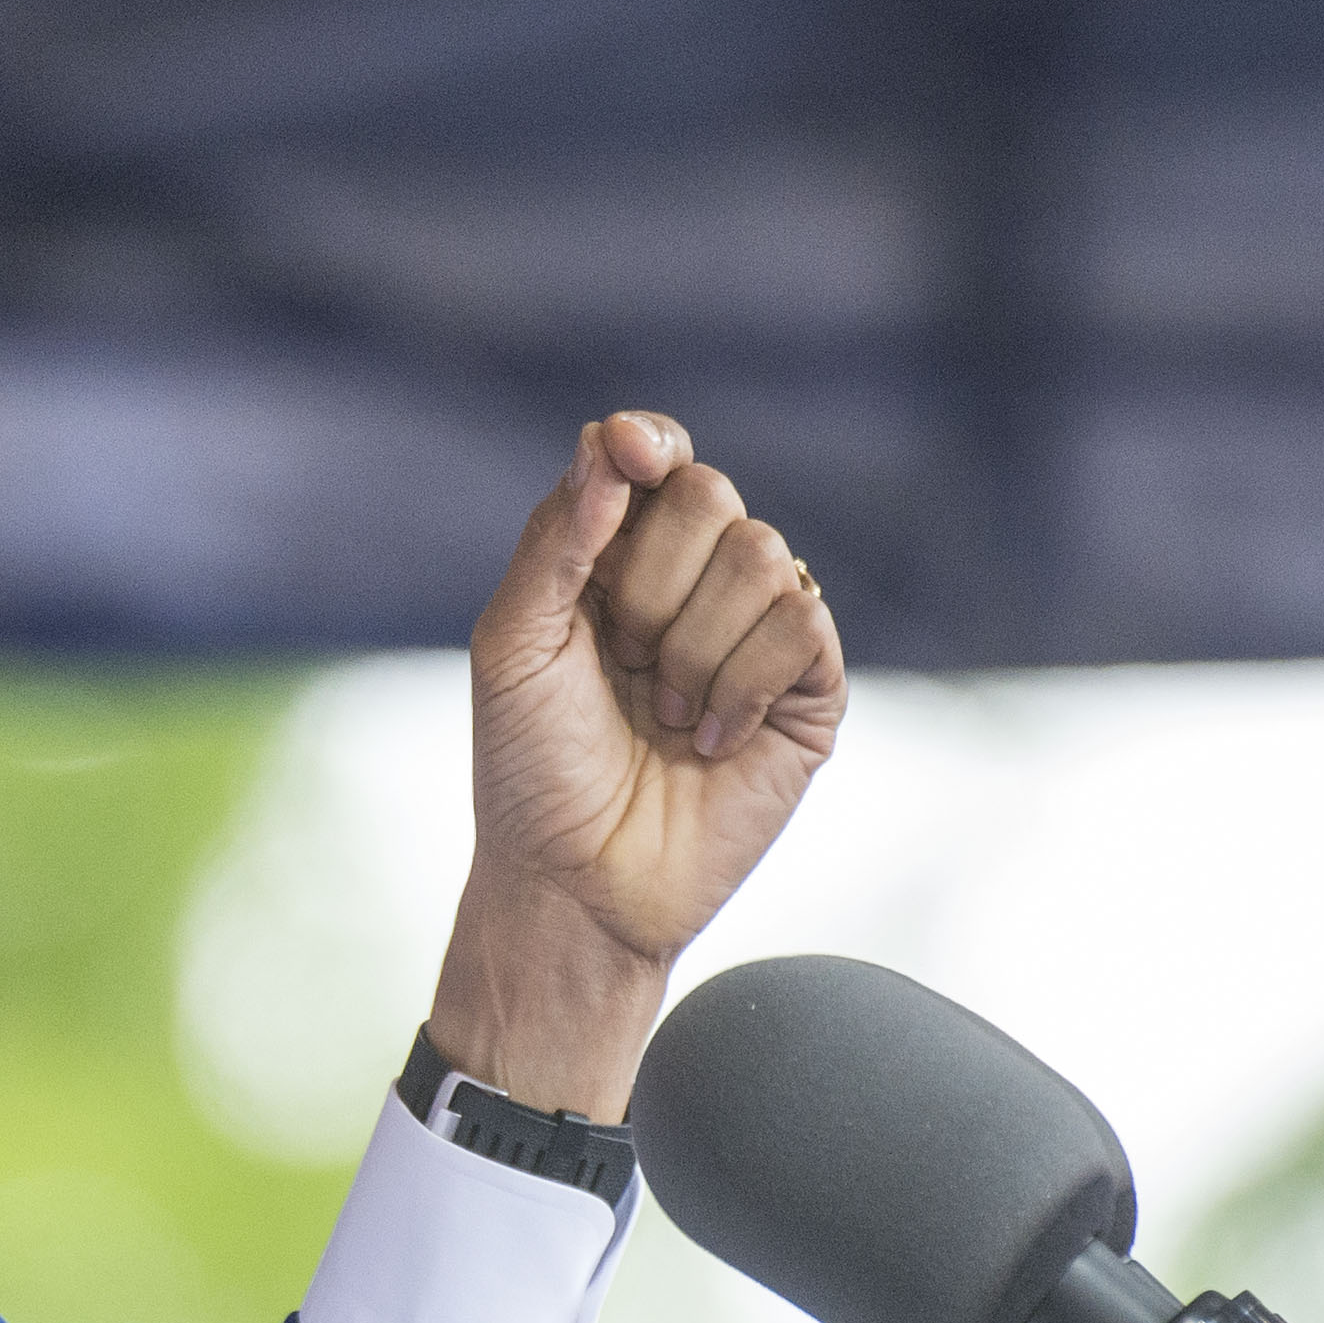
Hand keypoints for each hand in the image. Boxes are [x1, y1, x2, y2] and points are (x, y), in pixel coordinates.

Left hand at [429, 412, 846, 1117]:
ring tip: (664, 715)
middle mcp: (694, 585)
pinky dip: (744, 682)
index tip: (633, 454)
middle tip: (621, 661)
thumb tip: (613, 438)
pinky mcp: (809, 693)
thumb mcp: (513, 643)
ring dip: (693, 645)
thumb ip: (559, 536)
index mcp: (616, 558)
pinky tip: (711, 739)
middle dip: (651, 581)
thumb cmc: (530, 770)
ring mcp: (757, 637)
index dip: (651, 444)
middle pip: (712, 496)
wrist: (576, 884)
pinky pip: (803, 623)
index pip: (658, 458)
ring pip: (763, 556)